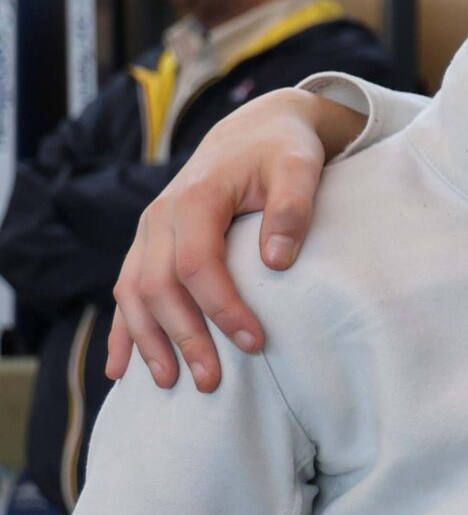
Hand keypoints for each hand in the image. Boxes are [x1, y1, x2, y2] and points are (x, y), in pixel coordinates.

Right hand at [106, 90, 358, 391]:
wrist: (253, 130)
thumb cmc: (281, 151)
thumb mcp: (299, 168)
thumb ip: (292, 209)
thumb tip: (276, 262)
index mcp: (195, 199)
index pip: (197, 263)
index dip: (221, 307)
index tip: (254, 343)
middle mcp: (159, 217)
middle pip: (158, 286)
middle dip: (183, 336)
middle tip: (212, 381)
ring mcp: (148, 232)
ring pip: (133, 294)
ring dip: (148, 341)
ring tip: (170, 384)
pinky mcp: (148, 244)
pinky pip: (124, 291)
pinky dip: (121, 331)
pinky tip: (119, 370)